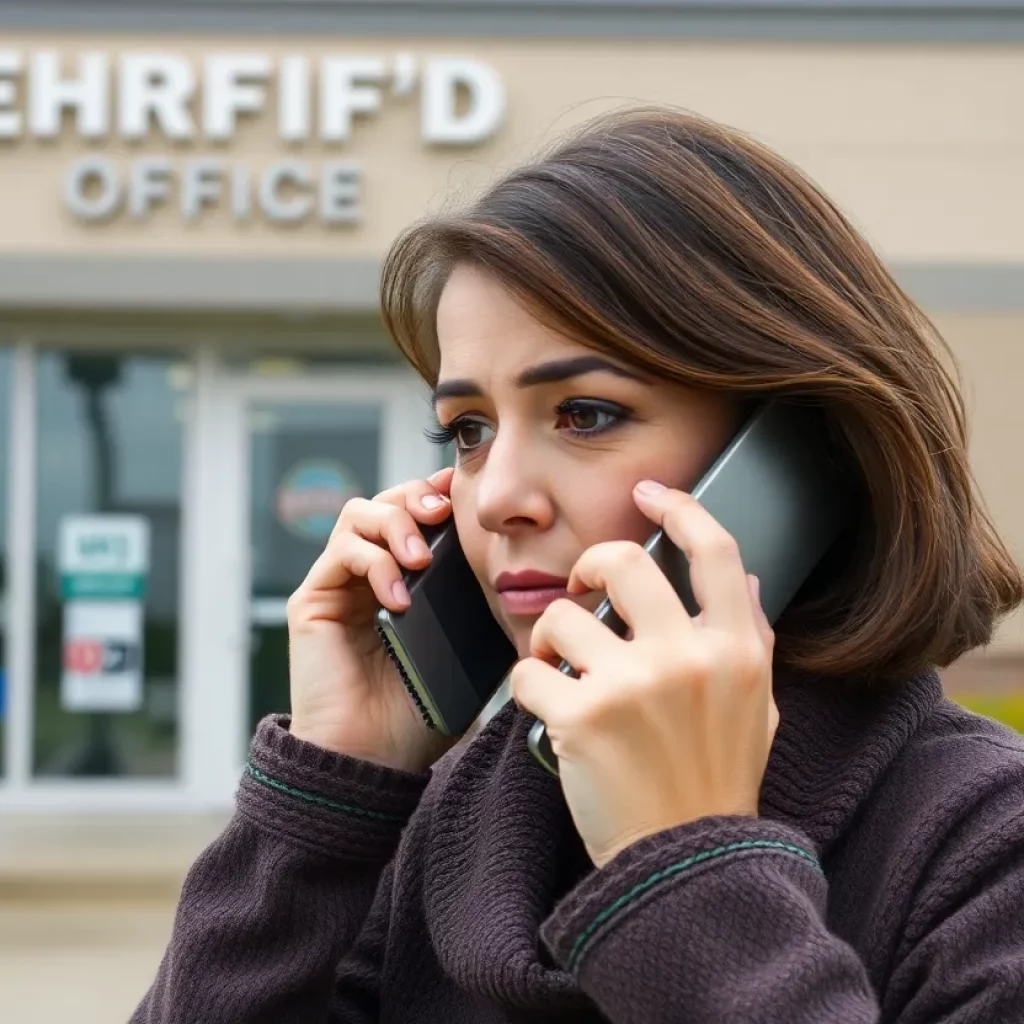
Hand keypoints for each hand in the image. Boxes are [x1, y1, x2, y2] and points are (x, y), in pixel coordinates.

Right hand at [287, 467, 459, 773]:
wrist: (370, 759)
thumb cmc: (418, 715)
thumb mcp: (466, 656)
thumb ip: (482, 615)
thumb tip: (520, 582)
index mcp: (405, 581)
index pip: (417, 516)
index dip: (439, 497)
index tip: (466, 499)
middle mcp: (367, 575)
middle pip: (386, 500)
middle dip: (417, 497)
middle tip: (443, 515)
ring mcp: (338, 584)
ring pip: (359, 514)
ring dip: (395, 524)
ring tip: (421, 559)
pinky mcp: (313, 599)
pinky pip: (342, 552)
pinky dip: (374, 562)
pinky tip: (398, 598)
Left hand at [511, 480, 777, 868]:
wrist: (683, 867)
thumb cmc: (715, 783)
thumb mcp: (756, 709)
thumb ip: (752, 639)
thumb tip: (746, 580)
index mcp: (736, 649)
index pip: (714, 550)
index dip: (679, 507)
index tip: (648, 494)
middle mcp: (687, 657)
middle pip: (620, 561)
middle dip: (588, 565)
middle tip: (582, 590)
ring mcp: (633, 686)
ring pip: (561, 616)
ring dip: (550, 641)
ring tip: (562, 672)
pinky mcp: (582, 719)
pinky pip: (527, 672)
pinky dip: (528, 688)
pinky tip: (547, 712)